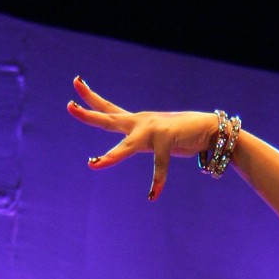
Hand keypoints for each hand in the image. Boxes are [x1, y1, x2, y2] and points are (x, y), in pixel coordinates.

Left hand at [67, 76, 221, 200]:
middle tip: (69, 106)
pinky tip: (153, 195)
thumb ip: (143, 142)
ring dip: (110, 157)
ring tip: (93, 165)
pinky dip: (158, 182)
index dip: (91, 98)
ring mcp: (152, 130)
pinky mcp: (167, 140)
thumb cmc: (183, 135)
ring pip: (126, 146)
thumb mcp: (157, 139)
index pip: (109, 109)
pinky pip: (160, 166)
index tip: (76, 83)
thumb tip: (133, 145)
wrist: (209, 130)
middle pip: (109, 118)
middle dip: (88, 114)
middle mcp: (140, 123)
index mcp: (136, 122)